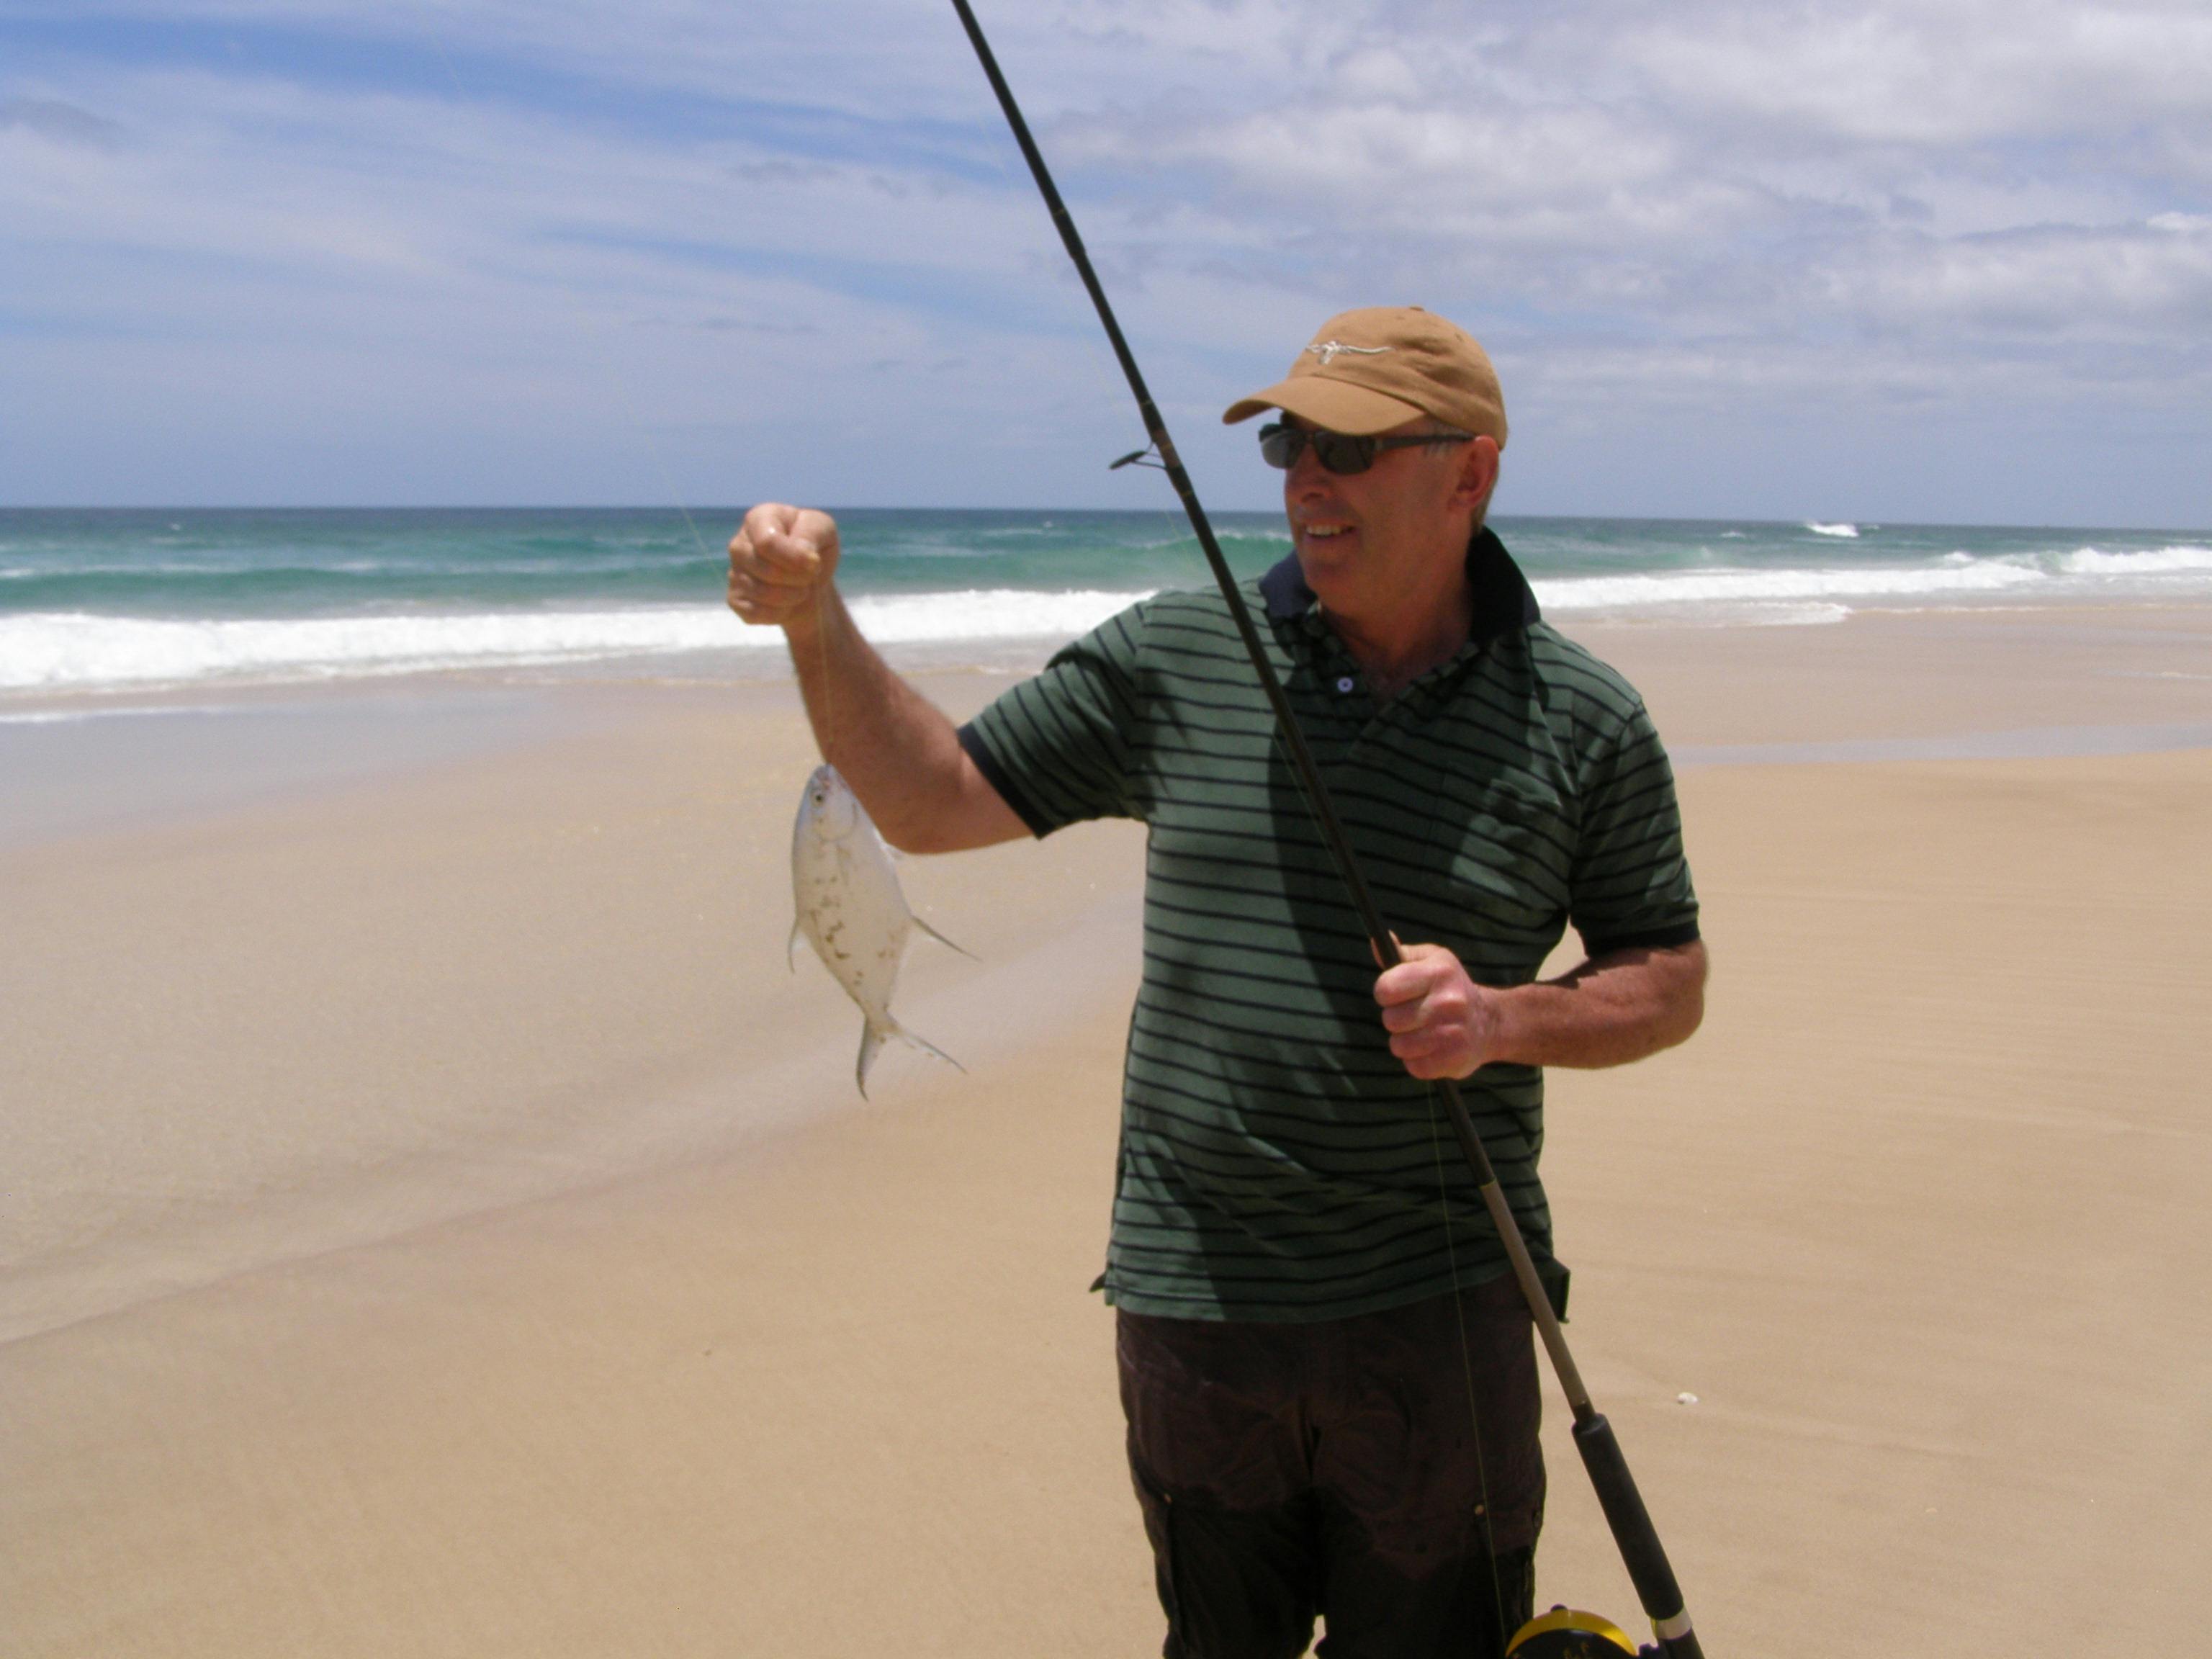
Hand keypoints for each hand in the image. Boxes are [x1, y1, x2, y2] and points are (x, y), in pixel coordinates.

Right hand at [727, 503, 840, 632]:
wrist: (809, 579)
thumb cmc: (814, 547)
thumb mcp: (823, 530)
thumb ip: (812, 533)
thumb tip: (802, 554)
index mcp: (759, 518)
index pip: (767, 542)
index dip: (794, 558)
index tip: (815, 563)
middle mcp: (739, 543)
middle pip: (766, 570)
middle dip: (798, 578)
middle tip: (810, 575)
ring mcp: (734, 572)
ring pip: (761, 594)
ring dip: (792, 596)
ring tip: (801, 588)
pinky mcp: (735, 599)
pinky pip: (754, 613)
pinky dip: (779, 613)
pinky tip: (787, 604)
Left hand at [1374, 941, 1508, 1079]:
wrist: (1489, 1021)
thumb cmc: (1450, 987)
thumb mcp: (1431, 961)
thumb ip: (1402, 954)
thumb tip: (1378, 941)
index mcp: (1440, 972)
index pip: (1386, 988)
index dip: (1386, 992)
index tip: (1397, 994)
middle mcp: (1449, 1002)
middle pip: (1390, 1019)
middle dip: (1396, 1018)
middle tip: (1415, 1014)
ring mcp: (1453, 1033)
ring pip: (1399, 1045)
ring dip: (1405, 1041)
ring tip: (1422, 1032)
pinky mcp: (1454, 1060)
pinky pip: (1414, 1066)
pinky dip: (1417, 1060)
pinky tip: (1432, 1047)